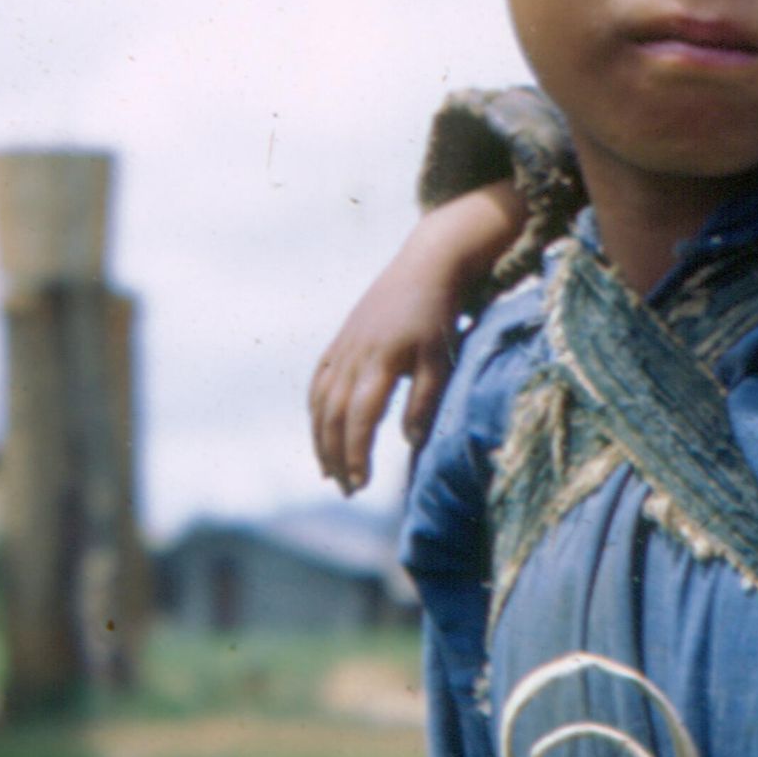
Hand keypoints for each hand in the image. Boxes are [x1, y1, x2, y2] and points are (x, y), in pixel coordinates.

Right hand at [308, 182, 526, 491]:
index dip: (357, 453)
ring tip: (329, 472)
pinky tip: (320, 432)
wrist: (424, 266)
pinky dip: (315, 411)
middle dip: (336, 456)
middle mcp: (354, 356)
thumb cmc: (439, 316)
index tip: (362, 483)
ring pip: (320, 402)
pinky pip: (318, 382)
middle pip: (332, 416)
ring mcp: (342, 348)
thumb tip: (409, 443)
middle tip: (347, 489)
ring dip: (321, 440)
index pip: (360, 418)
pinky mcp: (340, 342)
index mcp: (381, 361)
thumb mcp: (442, 359)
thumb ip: (426, 401)